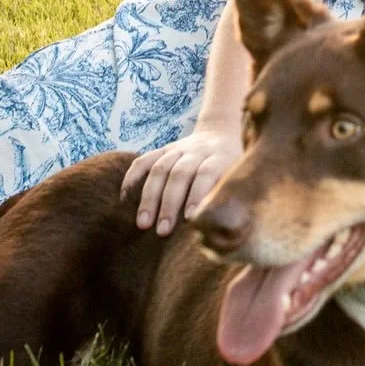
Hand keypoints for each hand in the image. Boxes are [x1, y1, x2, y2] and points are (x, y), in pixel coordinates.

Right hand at [120, 129, 243, 235]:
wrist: (220, 133)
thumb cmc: (232, 167)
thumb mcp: (240, 175)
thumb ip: (232, 194)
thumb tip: (222, 226)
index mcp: (221, 157)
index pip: (207, 173)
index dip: (198, 194)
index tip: (190, 218)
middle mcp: (198, 151)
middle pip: (180, 173)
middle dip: (169, 203)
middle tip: (162, 231)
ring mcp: (178, 149)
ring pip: (160, 169)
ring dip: (149, 197)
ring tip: (142, 223)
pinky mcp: (163, 149)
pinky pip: (144, 160)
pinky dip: (132, 178)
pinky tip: (124, 199)